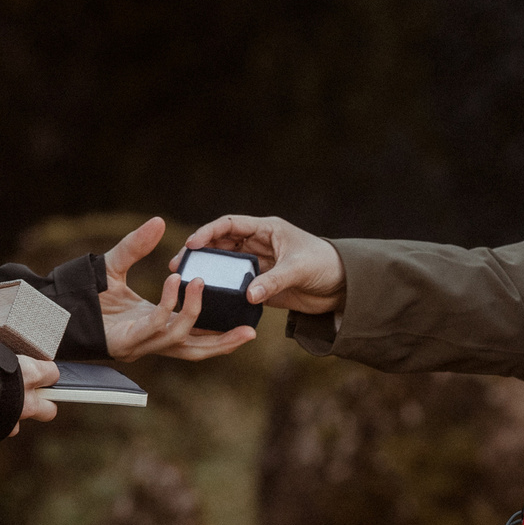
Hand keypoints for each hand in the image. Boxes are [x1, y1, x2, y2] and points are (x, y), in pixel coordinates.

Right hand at [0, 293, 60, 434]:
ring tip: (6, 403)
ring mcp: (13, 419)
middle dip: (44, 400)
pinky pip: (5, 430)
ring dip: (20, 413)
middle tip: (30, 390)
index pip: (51, 372)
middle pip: (50, 404)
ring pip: (28, 420)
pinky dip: (0, 425)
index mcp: (27, 372)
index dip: (45, 369)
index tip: (36, 365)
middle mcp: (26, 398)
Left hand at [99, 217, 258, 359]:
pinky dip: (171, 305)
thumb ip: (137, 245)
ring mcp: (140, 343)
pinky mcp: (127, 342)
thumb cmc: (83, 294)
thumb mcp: (116, 265)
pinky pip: (158, 324)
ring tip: (199, 282)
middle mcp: (151, 338)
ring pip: (181, 337)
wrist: (54, 309)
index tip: (244, 321)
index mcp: (155, 325)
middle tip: (250, 331)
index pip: (195, 335)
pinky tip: (177, 282)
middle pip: (196, 349)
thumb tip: (158, 222)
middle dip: (224, 342)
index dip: (220, 333)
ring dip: (195, 310)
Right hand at [183, 215, 342, 314]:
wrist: (344, 287)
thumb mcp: (299, 268)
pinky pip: (237, 286)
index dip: (208, 232)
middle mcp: (259, 245)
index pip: (229, 224)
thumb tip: (248, 295)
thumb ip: (273, 281)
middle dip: (200, 254)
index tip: (192, 244)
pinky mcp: (262, 286)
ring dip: (209, 273)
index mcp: (266, 229)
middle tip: (179, 266)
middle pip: (221, 245)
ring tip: (187, 283)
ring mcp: (258, 266)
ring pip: (226, 266)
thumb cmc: (326, 265)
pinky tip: (210, 299)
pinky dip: (223, 291)